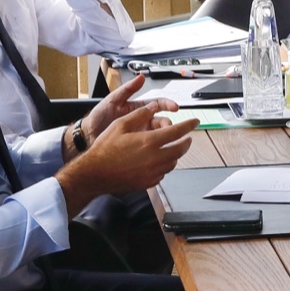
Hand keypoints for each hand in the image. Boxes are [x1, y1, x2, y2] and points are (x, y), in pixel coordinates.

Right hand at [58, 103, 195, 209]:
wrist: (94, 174)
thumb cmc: (104, 150)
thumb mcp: (120, 125)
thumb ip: (139, 115)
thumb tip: (152, 107)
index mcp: (149, 141)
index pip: (177, 132)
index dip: (189, 125)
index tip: (195, 122)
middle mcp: (154, 158)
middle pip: (180, 149)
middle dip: (186, 141)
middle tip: (187, 137)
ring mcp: (152, 172)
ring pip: (173, 163)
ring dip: (176, 154)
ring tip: (171, 148)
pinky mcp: (148, 182)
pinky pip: (163, 173)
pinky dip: (164, 166)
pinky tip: (157, 161)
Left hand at [77, 73, 177, 142]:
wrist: (88, 134)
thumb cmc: (99, 116)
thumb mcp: (113, 100)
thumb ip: (128, 89)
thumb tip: (140, 77)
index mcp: (138, 108)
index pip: (158, 104)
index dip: (168, 104)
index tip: (175, 107)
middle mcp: (142, 120)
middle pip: (162, 121)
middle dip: (168, 123)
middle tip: (168, 127)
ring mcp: (140, 133)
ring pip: (158, 134)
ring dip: (164, 136)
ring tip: (164, 138)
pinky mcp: (137, 145)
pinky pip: (150, 145)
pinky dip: (156, 146)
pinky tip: (158, 147)